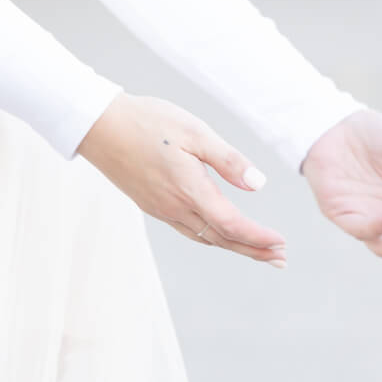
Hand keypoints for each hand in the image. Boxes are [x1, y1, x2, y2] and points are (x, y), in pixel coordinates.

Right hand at [77, 93, 285, 265]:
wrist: (99, 126)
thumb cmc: (148, 121)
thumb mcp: (194, 131)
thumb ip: (227, 160)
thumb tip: (258, 185)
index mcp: (188, 188)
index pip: (230, 224)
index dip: (258, 237)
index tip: (282, 244)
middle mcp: (174, 207)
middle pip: (221, 238)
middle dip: (253, 250)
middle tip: (281, 260)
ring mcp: (161, 209)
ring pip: (205, 238)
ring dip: (235, 247)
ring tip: (260, 252)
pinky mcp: (152, 205)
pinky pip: (189, 230)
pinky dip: (213, 238)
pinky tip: (222, 234)